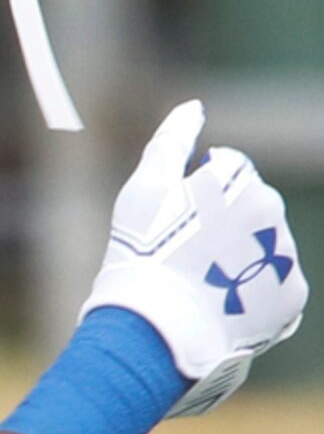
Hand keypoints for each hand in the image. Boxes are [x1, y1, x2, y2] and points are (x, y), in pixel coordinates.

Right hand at [82, 101, 305, 414]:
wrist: (156, 327)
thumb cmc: (142, 252)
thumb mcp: (144, 188)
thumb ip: (172, 140)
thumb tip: (194, 106)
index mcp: (238, 180)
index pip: (226, 168)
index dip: (193, 190)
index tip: (172, 217)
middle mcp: (274, 214)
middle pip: (249, 205)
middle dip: (222, 220)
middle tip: (182, 249)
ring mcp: (285, 258)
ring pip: (263, 245)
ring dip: (237, 254)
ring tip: (198, 280)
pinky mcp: (292, 298)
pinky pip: (274, 285)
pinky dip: (251, 290)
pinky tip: (218, 300)